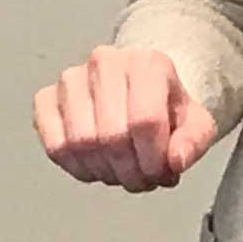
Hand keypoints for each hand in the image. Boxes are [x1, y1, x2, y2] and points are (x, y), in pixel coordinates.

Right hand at [34, 44, 214, 191]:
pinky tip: (96, 166)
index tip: (162, 173)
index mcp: (148, 62)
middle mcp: (106, 62)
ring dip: (104, 172)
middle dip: (130, 171)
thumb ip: (194, 142)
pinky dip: (76, 167)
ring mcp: (71, 79)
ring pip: (80, 143)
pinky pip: (54, 146)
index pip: (145, 121)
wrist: (140, 89)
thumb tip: (174, 161)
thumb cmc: (166, 108)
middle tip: (142, 179)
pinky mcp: (46, 98)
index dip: (153, 160)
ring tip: (121, 172)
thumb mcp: (197, 124)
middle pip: (111, 136)